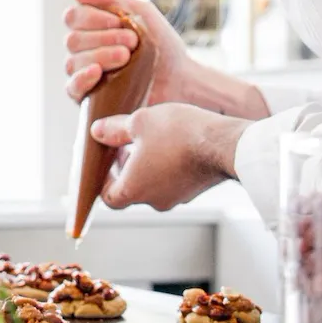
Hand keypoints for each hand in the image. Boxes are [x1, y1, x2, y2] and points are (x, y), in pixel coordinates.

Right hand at [62, 0, 269, 118]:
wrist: (180, 79)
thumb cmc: (162, 46)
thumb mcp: (138, 13)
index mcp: (93, 29)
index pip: (73, 17)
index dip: (92, 17)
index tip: (119, 20)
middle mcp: (85, 50)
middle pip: (73, 39)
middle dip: (102, 37)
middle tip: (131, 41)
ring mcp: (85, 74)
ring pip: (73, 61)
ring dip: (101, 55)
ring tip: (126, 57)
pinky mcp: (89, 98)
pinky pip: (72, 87)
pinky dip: (82, 77)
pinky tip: (97, 72)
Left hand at [88, 103, 251, 210]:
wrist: (225, 143)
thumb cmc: (179, 133)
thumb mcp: (139, 122)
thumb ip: (114, 130)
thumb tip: (96, 132)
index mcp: (133, 189)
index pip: (108, 197)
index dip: (102, 181)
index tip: (106, 162)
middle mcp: (153, 200)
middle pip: (130, 190)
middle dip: (125, 168)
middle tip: (126, 145)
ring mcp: (176, 197)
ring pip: (152, 185)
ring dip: (147, 166)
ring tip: (151, 140)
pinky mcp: (194, 190)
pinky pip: (172, 181)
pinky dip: (166, 167)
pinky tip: (173, 144)